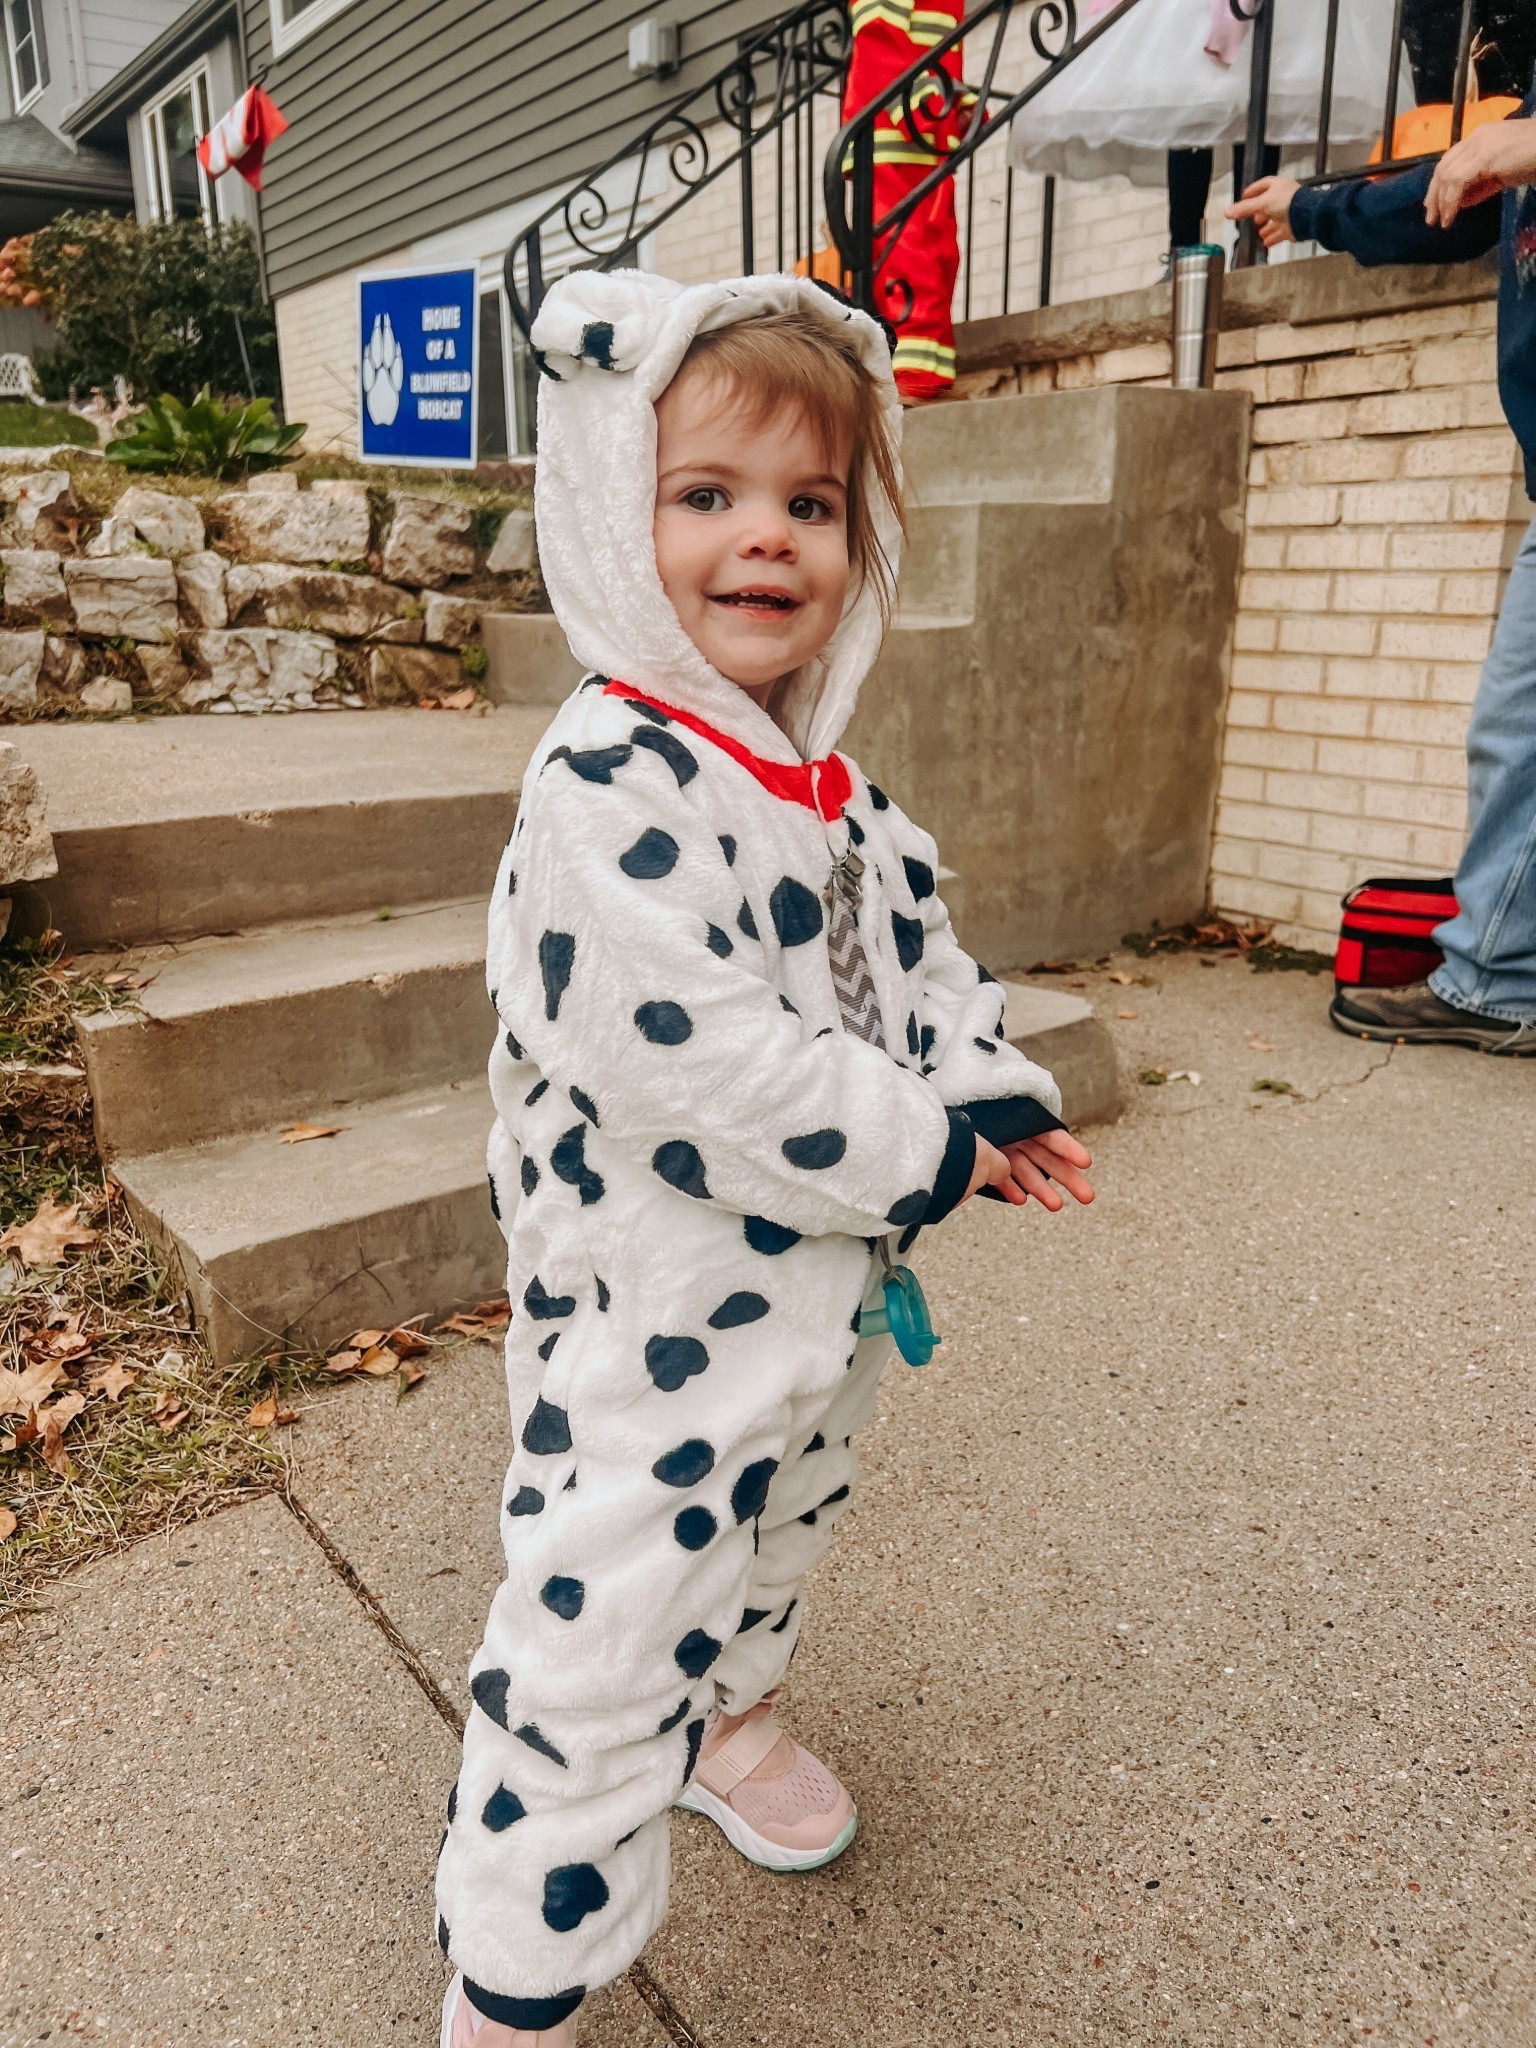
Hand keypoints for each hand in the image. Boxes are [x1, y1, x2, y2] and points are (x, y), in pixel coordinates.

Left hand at [963, 1129, 1095, 1210]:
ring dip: (1040, 1187)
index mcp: (1012, 1116)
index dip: (1066, 1148)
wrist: (921, 1138)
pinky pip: (999, 1173)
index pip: (1046, 1132)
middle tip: (1087, 1196)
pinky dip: (1009, 1186)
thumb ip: (998, 1157)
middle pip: (1041, 1153)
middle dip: (1065, 1176)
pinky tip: (1021, 1200)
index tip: (1085, 1163)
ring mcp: (993, 1143)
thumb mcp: (980, 1140)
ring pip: (1023, 1166)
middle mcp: (1006, 1129)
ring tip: (1058, 1206)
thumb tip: (1005, 1173)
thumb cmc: (950, 1129)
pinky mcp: (978, 1158)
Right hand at [1226, 174, 1299, 247]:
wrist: (1306, 215)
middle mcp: (1284, 198)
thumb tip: (1228, 212)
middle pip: (1268, 205)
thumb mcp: (1260, 204)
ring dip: (1266, 227)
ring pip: (1274, 220)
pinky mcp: (1292, 226)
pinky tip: (1266, 242)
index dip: (1253, 191)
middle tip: (1252, 217)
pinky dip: (1272, 238)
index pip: (1262, 186)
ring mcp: (1289, 212)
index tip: (1245, 196)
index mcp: (1278, 186)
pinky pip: (1280, 233)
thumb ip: (1244, 209)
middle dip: (1259, 212)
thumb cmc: (1290, 202)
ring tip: (1259, 232)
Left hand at [1425, 117, 1535, 227]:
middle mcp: (1477, 136)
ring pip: (1447, 174)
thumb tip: (1461, 201)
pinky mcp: (1486, 155)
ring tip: (1443, 221)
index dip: (1439, 183)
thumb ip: (1481, 184)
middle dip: (1434, 194)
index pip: (1451, 159)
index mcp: (1481, 136)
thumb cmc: (1534, 159)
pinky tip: (1452, 215)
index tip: (1435, 205)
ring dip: (1442, 201)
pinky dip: (1451, 200)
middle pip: (1444, 165)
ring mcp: (1481, 143)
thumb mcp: (1504, 174)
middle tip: (1431, 217)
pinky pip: (1458, 180)